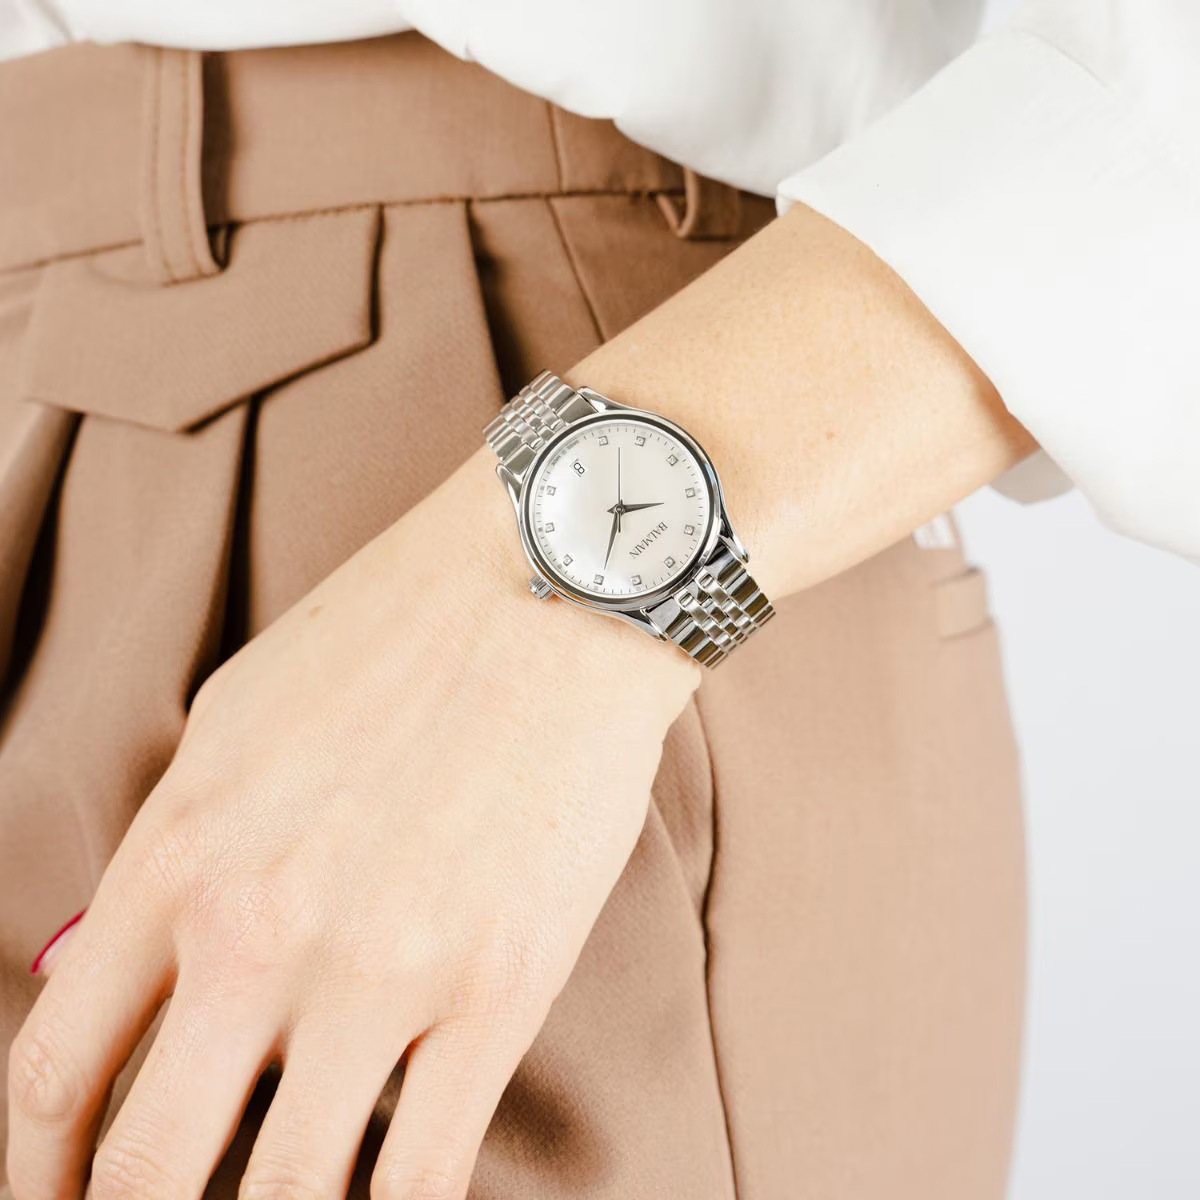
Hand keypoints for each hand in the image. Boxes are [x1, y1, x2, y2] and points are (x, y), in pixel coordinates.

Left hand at [6, 452, 697, 1198]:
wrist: (549, 586)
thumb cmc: (395, 635)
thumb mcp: (237, 718)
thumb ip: (171, 848)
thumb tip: (125, 954)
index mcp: (181, 855)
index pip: (58, 1070)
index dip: (41, 1170)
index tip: (64, 1194)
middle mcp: (260, 931)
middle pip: (148, 1169)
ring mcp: (383, 970)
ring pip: (284, 1199)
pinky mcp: (499, 990)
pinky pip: (421, 1178)